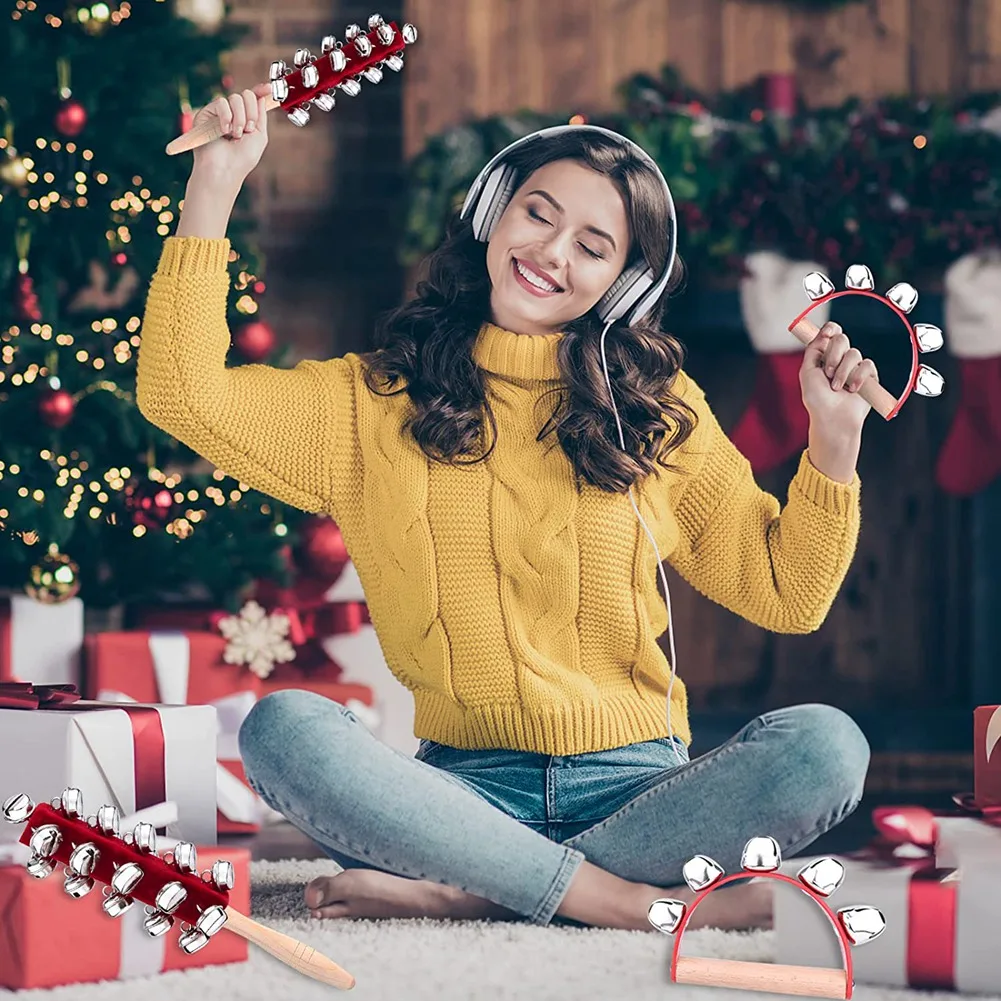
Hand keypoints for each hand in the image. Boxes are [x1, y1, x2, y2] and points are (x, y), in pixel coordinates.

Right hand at [190, 84, 270, 185]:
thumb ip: (261, 116)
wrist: (225, 169)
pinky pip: (221, 103)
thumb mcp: (259, 137)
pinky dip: (226, 117)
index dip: (260, 92)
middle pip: (246, 95)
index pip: (252, 99)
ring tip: (235, 135)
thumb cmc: (242, 159)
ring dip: (239, 118)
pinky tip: (224, 131)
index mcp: (246, 119)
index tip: (269, 89)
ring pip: (234, 98)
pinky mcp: (207, 113)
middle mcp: (233, 114)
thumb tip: (261, 97)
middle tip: (247, 130)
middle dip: (250, 113)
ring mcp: (220, 113)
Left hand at [799, 321, 877, 436]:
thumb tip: (824, 332)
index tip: (828, 333)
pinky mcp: (869, 376)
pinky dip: (858, 377)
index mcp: (824, 357)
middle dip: (833, 355)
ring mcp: (855, 367)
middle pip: (842, 339)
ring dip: (843, 371)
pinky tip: (853, 389)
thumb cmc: (818, 399)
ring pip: (854, 353)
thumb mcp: (807, 372)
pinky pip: (867, 364)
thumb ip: (813, 349)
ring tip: (837, 387)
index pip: (831, 334)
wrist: (833, 417)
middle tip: (828, 373)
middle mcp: (840, 360)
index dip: (831, 329)